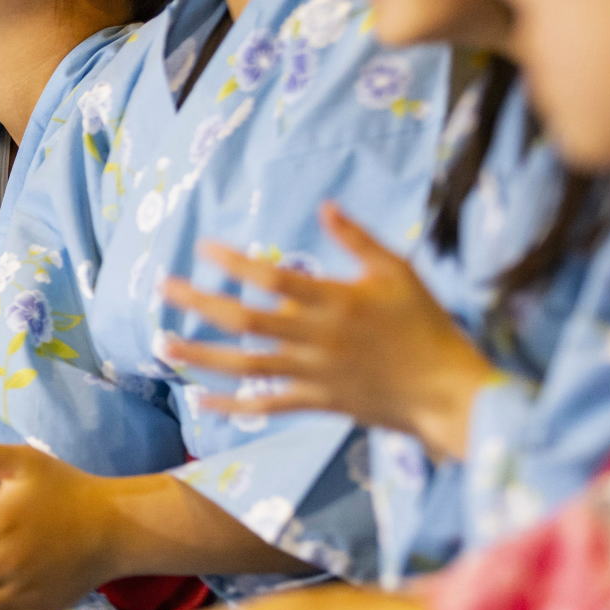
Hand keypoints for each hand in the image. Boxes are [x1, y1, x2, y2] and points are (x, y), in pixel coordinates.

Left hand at [159, 202, 499, 460]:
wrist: (447, 391)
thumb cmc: (425, 324)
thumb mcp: (398, 272)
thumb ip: (358, 239)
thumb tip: (324, 205)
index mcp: (335, 301)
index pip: (274, 278)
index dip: (236, 263)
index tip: (205, 248)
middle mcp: (317, 337)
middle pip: (246, 320)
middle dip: (199, 303)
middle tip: (162, 287)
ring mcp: (314, 374)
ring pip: (246, 366)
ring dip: (201, 354)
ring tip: (162, 343)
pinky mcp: (318, 402)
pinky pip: (267, 404)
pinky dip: (231, 404)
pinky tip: (198, 398)